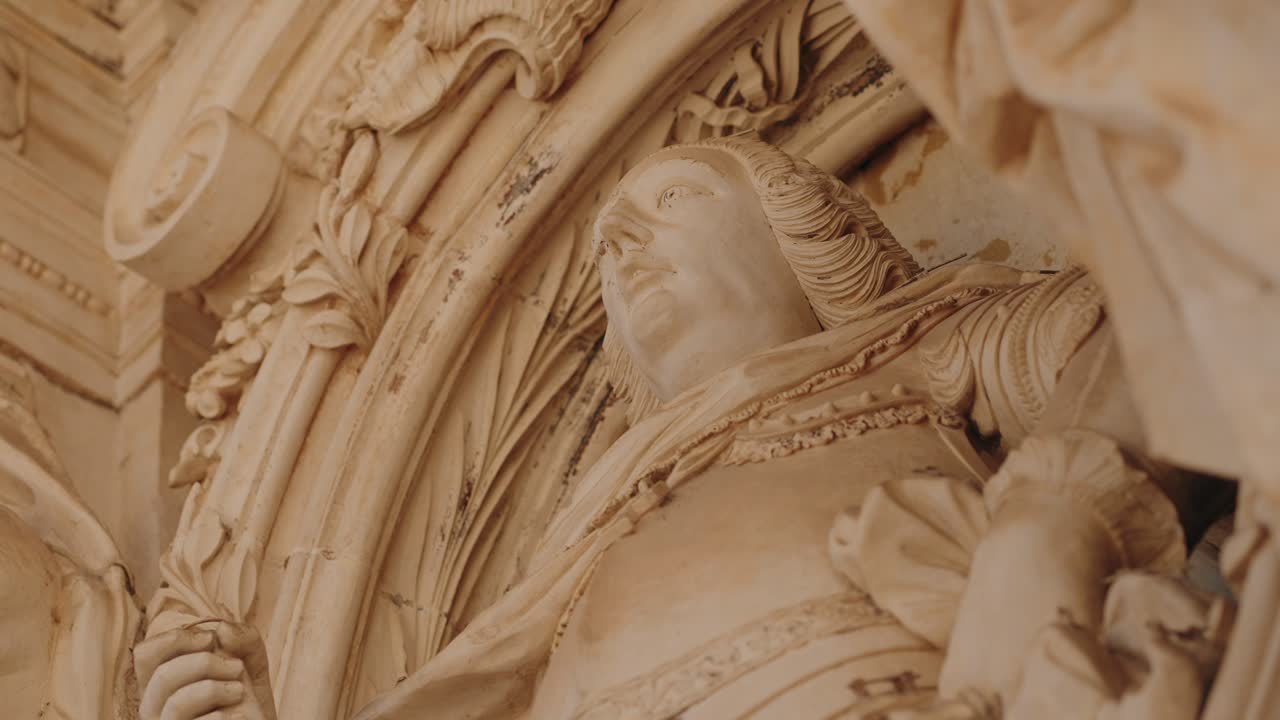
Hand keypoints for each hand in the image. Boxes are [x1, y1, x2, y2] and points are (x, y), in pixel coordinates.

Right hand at [135, 620, 276, 719]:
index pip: (146, 654)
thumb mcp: (250, 660)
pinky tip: (237, 715)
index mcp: (160, 681)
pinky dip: (222, 717)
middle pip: (162, 676)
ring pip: (176, 703)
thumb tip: (223, 628)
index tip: (210, 638)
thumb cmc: (245, 694)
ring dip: (214, 690)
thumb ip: (242, 638)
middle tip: (236, 668)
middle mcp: (155, 706)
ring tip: (239, 691)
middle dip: (204, 663)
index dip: (174, 639)